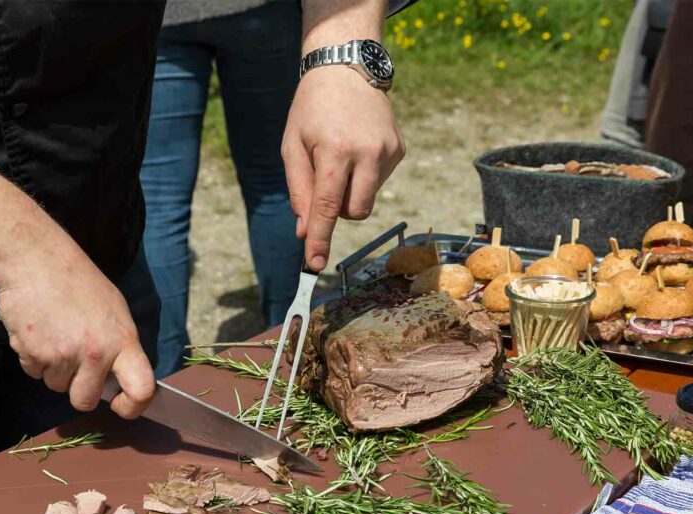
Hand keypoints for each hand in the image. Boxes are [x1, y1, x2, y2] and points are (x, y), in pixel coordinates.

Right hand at [0, 239, 155, 418]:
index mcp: (123, 340)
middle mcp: (95, 352)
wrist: (36, 260)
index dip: (132, 407)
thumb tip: (119, 379)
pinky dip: (33, 358)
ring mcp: (62, 355)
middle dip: (79, 390)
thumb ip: (119, 346)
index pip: (141, 388)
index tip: (122, 406)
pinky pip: (33, 372)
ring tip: (55, 333)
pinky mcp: (33, 353)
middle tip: (75, 365)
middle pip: (86, 400)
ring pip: (56, 386)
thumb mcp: (114, 309)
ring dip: (54, 369)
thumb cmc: (77, 281)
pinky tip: (38, 330)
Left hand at [282, 66, 404, 270]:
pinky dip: (364, 176)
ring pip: (368, 200)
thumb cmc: (311, 110)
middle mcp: (367, 153)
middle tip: (325, 182)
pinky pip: (378, 182)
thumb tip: (305, 231)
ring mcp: (388, 151)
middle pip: (354, 212)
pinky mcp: (399, 150)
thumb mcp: (293, 146)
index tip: (315, 265)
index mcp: (335, 151)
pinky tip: (357, 149)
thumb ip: (298, 191)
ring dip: (350, 192)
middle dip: (337, 211)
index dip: (320, 239)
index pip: (326, 207)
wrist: (346, 68)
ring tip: (340, 158)